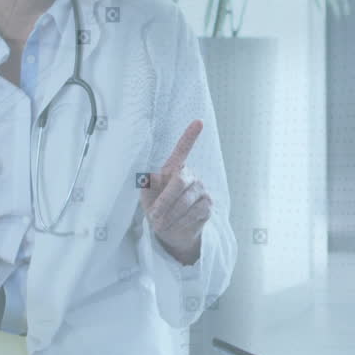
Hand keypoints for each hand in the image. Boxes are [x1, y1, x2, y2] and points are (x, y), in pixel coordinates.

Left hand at [141, 120, 211, 264]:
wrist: (170, 232)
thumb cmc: (157, 209)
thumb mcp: (147, 197)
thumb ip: (148, 185)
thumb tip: (151, 177)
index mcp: (174, 169)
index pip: (183, 149)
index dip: (190, 136)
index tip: (199, 122)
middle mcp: (190, 175)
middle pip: (179, 181)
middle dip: (165, 201)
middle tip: (154, 216)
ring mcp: (201, 189)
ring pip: (185, 200)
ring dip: (170, 216)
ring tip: (161, 224)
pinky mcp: (208, 205)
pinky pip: (194, 212)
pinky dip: (181, 222)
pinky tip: (176, 225)